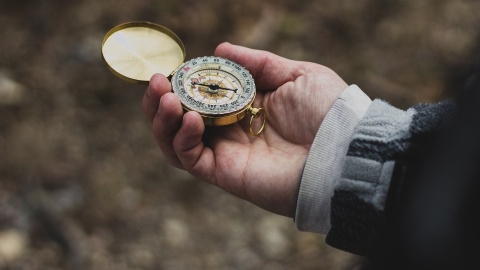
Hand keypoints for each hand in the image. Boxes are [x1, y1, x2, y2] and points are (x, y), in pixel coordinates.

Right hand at [141, 42, 347, 216]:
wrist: (342, 151)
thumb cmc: (327, 111)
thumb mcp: (296, 74)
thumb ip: (257, 63)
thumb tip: (220, 50)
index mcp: (245, 105)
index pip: (201, 95)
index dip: (183, 81)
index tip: (174, 67)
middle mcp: (230, 129)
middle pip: (181, 118)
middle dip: (162, 99)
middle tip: (157, 81)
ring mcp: (226, 152)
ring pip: (176, 140)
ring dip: (162, 119)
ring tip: (166, 96)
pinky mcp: (224, 173)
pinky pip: (190, 159)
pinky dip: (181, 138)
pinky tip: (189, 118)